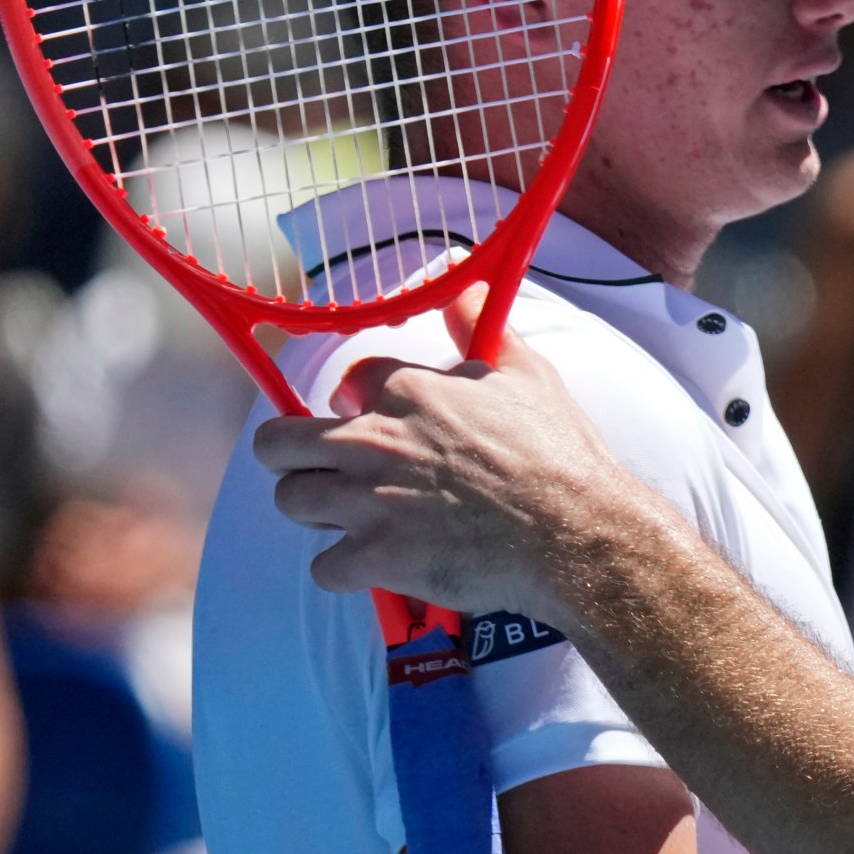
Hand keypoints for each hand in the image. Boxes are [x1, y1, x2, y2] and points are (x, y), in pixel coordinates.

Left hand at [254, 284, 644, 621]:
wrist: (574, 532)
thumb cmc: (558, 454)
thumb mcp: (527, 373)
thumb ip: (481, 327)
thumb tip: (461, 284)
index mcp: (408, 391)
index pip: (347, 381)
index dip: (357, 401)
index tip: (370, 416)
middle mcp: (374, 441)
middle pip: (279, 444)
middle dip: (293, 454)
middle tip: (324, 469)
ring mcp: (369, 502)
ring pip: (291, 501)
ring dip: (316, 510)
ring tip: (350, 518)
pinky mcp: (376, 558)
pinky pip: (323, 567)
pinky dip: (346, 569)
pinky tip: (377, 564)